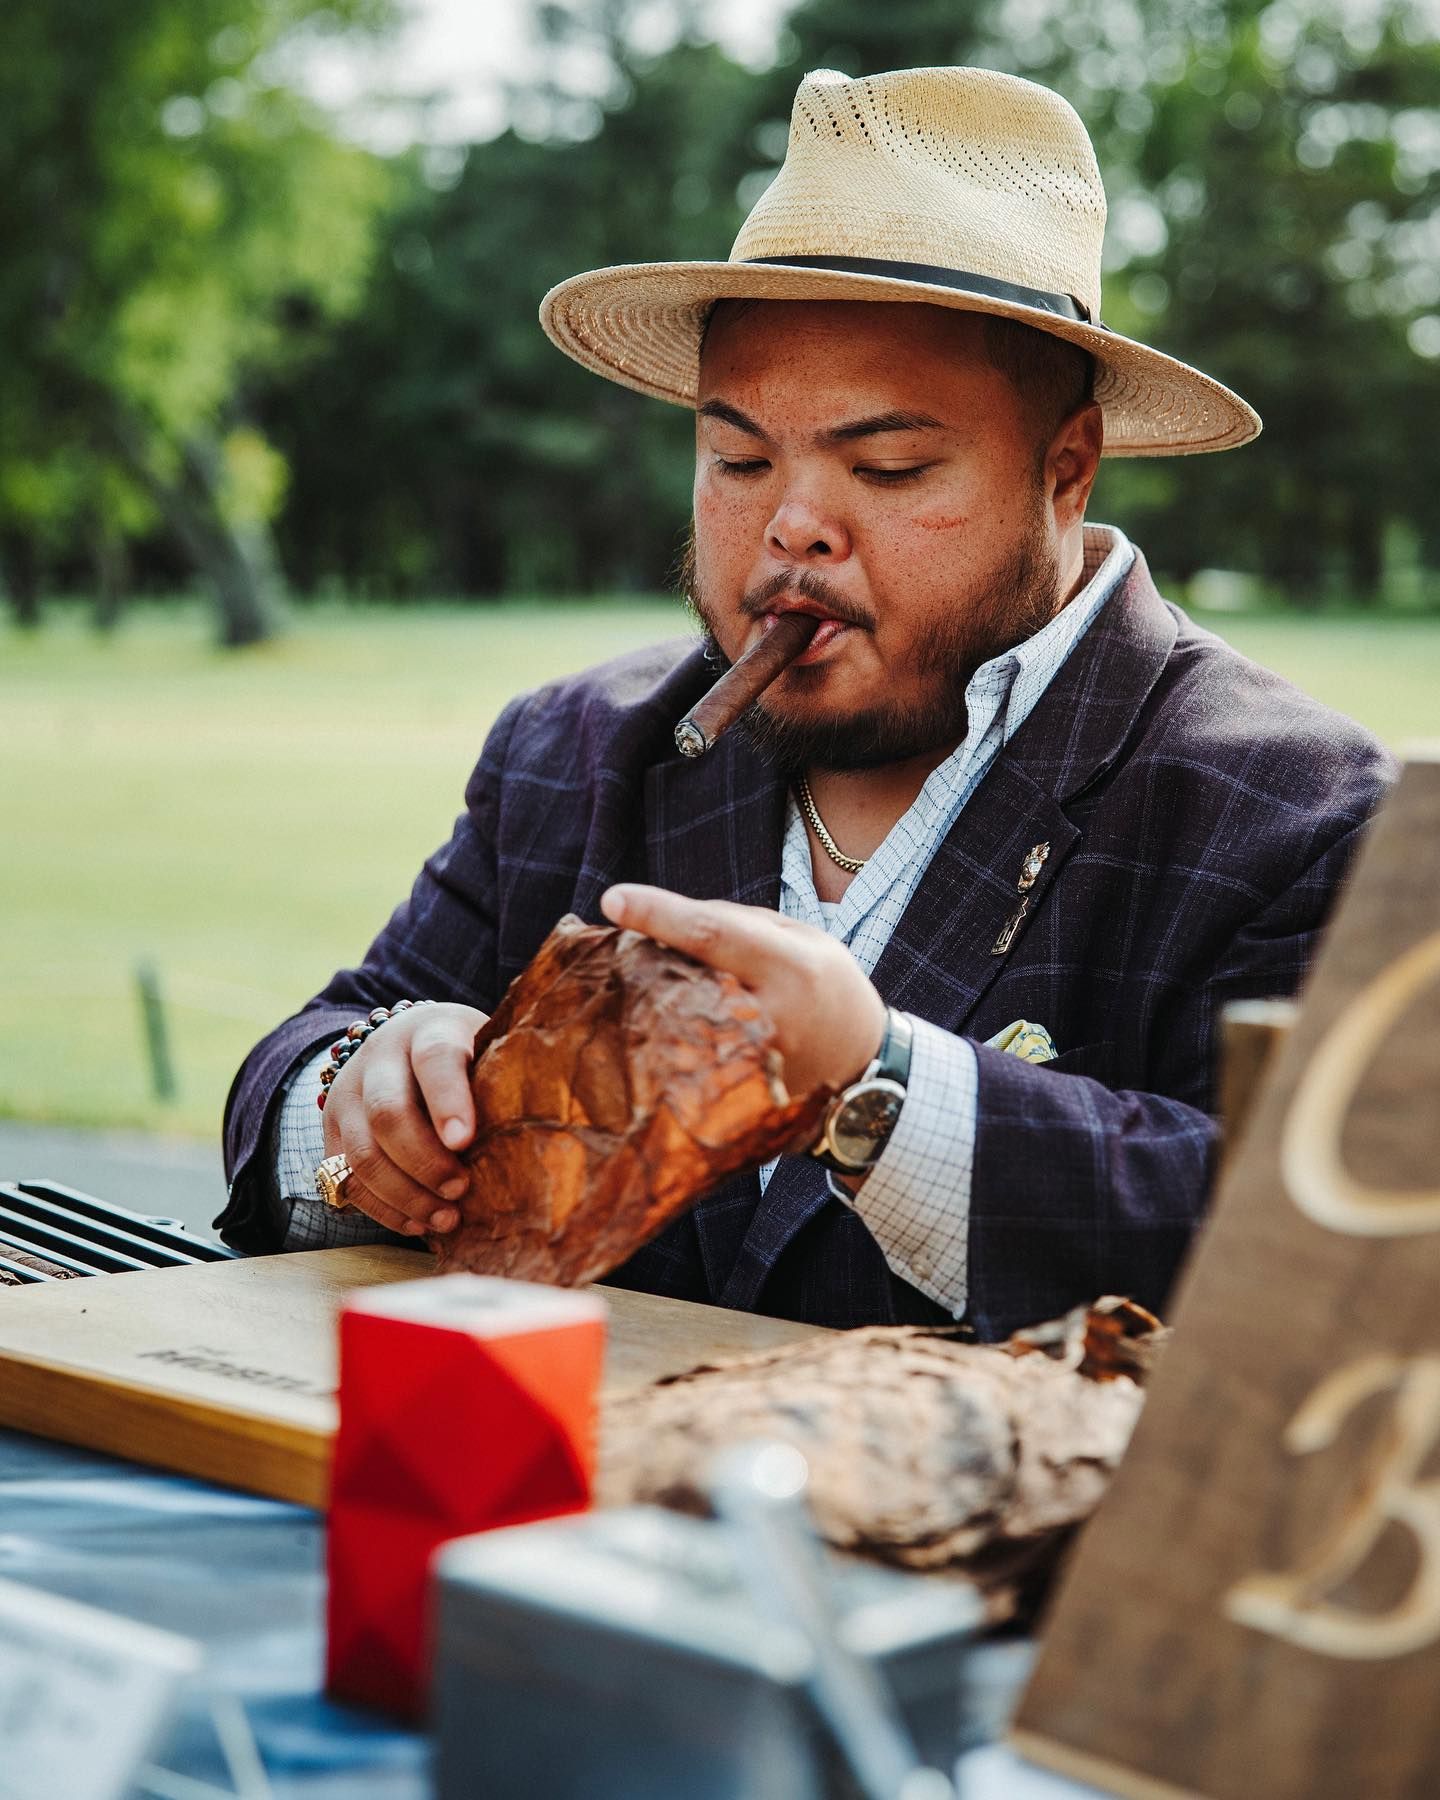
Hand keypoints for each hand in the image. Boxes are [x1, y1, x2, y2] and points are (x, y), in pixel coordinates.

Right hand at [321, 1001, 488, 1237]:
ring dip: (404, 1195)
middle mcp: (379, 1058)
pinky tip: (416, 1222)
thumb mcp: (486, 1050)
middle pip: (388, 1112)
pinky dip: (382, 1207)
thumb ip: (502, 1081)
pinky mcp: (331, 1131)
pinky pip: (346, 1179)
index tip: (465, 1141)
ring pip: (361, 1153)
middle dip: (424, 1161)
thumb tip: (545, 1146)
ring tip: (445, 1218)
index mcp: (428, 1030)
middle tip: (461, 1191)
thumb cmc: (465, 1056)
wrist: (402, 1041)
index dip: (448, 1100)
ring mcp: (347, 1094)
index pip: (434, 1059)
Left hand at [599, 885, 885, 1096]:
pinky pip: (685, 1058)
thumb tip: (668, 920)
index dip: (658, 915)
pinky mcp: (738, 1096)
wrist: (864, 1069)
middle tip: (628, 945)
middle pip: (684, 978)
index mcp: (792, 968)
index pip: (711, 935)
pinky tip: (662, 1022)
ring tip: (653, 985)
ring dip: (651, 998)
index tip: (612, 899)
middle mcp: (770, 1019)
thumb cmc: (829, 989)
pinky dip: (665, 1034)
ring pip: (676, 1022)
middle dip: (647, 958)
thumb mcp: (804, 939)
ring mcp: (751, 1066)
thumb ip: (740, 924)